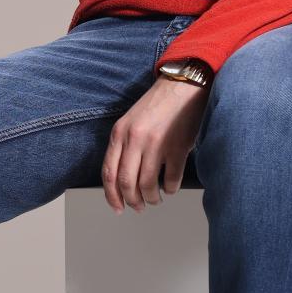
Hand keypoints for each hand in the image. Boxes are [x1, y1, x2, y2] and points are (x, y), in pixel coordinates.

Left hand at [101, 75, 208, 212]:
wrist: (183, 85)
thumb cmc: (158, 104)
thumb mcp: (131, 121)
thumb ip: (124, 145)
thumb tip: (122, 178)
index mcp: (120, 133)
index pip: (109, 173)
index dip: (111, 196)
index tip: (117, 207)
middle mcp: (135, 139)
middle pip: (127, 183)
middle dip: (132, 201)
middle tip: (138, 207)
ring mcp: (156, 144)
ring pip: (148, 185)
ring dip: (151, 198)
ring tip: (155, 199)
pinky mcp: (178, 147)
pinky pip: (171, 178)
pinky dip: (170, 188)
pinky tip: (170, 188)